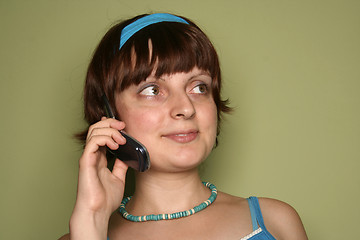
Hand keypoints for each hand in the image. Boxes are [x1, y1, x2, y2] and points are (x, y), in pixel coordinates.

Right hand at [70, 117, 127, 238]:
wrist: (98, 212)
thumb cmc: (105, 199)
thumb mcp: (119, 178)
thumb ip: (121, 165)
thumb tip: (128, 154)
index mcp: (99, 158)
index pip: (101, 134)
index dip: (111, 126)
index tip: (124, 126)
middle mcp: (92, 155)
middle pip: (96, 128)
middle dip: (110, 123)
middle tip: (123, 126)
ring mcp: (88, 157)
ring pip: (93, 131)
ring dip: (110, 130)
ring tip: (121, 139)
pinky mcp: (85, 161)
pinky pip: (93, 142)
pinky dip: (105, 138)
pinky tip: (115, 145)